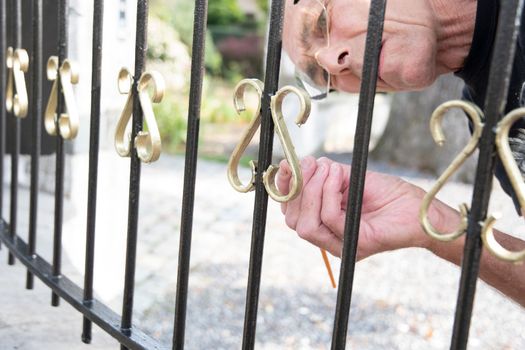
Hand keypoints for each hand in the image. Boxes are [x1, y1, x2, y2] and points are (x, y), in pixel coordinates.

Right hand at [277, 156, 458, 258]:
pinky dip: (329, 193)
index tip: (285, 165)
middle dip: (298, 188)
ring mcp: (341, 245)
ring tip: (328, 169)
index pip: (291, 212)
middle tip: (310, 164)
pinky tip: (338, 176)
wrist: (421, 208)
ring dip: (313, 191)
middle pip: (292, 221)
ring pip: (306, 225)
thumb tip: (296, 163)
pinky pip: (329, 219)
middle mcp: (329, 238)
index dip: (283, 189)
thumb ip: (322, 174)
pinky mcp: (356, 245)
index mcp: (324, 223)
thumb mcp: (348, 178)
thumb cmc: (389, 193)